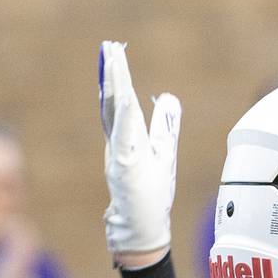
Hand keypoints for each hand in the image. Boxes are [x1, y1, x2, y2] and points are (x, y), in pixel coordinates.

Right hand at [99, 40, 179, 265]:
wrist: (141, 230)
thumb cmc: (148, 194)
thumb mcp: (162, 153)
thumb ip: (165, 125)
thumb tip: (168, 97)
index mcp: (126, 138)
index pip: (120, 100)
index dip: (117, 77)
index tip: (114, 51)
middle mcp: (120, 143)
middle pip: (114, 103)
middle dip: (113, 75)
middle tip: (109, 47)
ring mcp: (121, 156)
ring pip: (116, 116)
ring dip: (115, 90)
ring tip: (112, 63)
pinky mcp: (126, 171)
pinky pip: (124, 140)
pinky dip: (125, 119)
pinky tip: (127, 100)